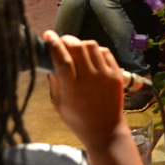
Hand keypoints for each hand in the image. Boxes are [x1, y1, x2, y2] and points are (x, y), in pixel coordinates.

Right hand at [44, 32, 127, 149]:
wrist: (105, 130)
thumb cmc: (78, 119)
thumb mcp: (59, 104)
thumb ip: (54, 82)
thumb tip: (51, 61)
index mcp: (72, 88)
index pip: (62, 59)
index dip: (54, 44)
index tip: (48, 34)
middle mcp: (90, 79)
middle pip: (78, 48)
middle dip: (67, 39)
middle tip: (62, 41)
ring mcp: (105, 75)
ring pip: (92, 46)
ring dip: (81, 44)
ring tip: (76, 49)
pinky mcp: (116, 74)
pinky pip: (105, 52)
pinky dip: (96, 50)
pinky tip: (90, 56)